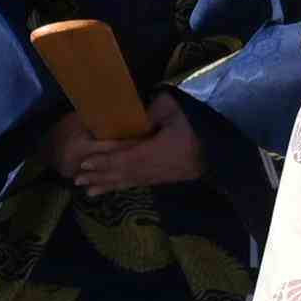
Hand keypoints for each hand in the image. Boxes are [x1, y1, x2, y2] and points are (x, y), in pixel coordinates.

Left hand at [43, 110, 207, 194]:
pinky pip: (141, 184)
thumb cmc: (198, 124)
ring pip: (130, 182)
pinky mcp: (167, 178)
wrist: (223, 147)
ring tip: (89, 192)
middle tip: (77, 180)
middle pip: (123, 174)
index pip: (124, 158)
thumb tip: (130, 115)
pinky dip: (124, 186)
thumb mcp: (175, 109)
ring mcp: (162, 176)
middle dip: (100, 177)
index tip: (84, 163)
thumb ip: (151, 112)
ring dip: (109, 186)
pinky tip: (114, 188)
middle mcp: (156, 168)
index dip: (103, 162)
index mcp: (157, 151)